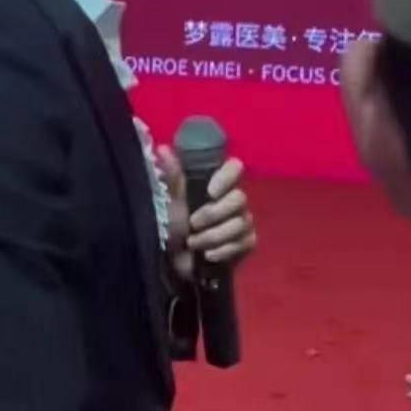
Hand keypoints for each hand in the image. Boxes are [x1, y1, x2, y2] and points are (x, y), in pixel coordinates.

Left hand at [158, 146, 256, 283]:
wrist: (175, 263)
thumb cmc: (171, 226)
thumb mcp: (170, 201)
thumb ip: (172, 176)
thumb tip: (163, 148)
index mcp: (215, 183)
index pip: (235, 167)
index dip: (227, 177)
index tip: (210, 191)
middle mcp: (233, 198)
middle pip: (239, 198)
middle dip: (213, 214)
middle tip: (192, 224)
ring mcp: (243, 220)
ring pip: (240, 223)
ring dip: (213, 236)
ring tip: (193, 243)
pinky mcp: (247, 241)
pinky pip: (244, 242)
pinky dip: (223, 250)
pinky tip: (208, 255)